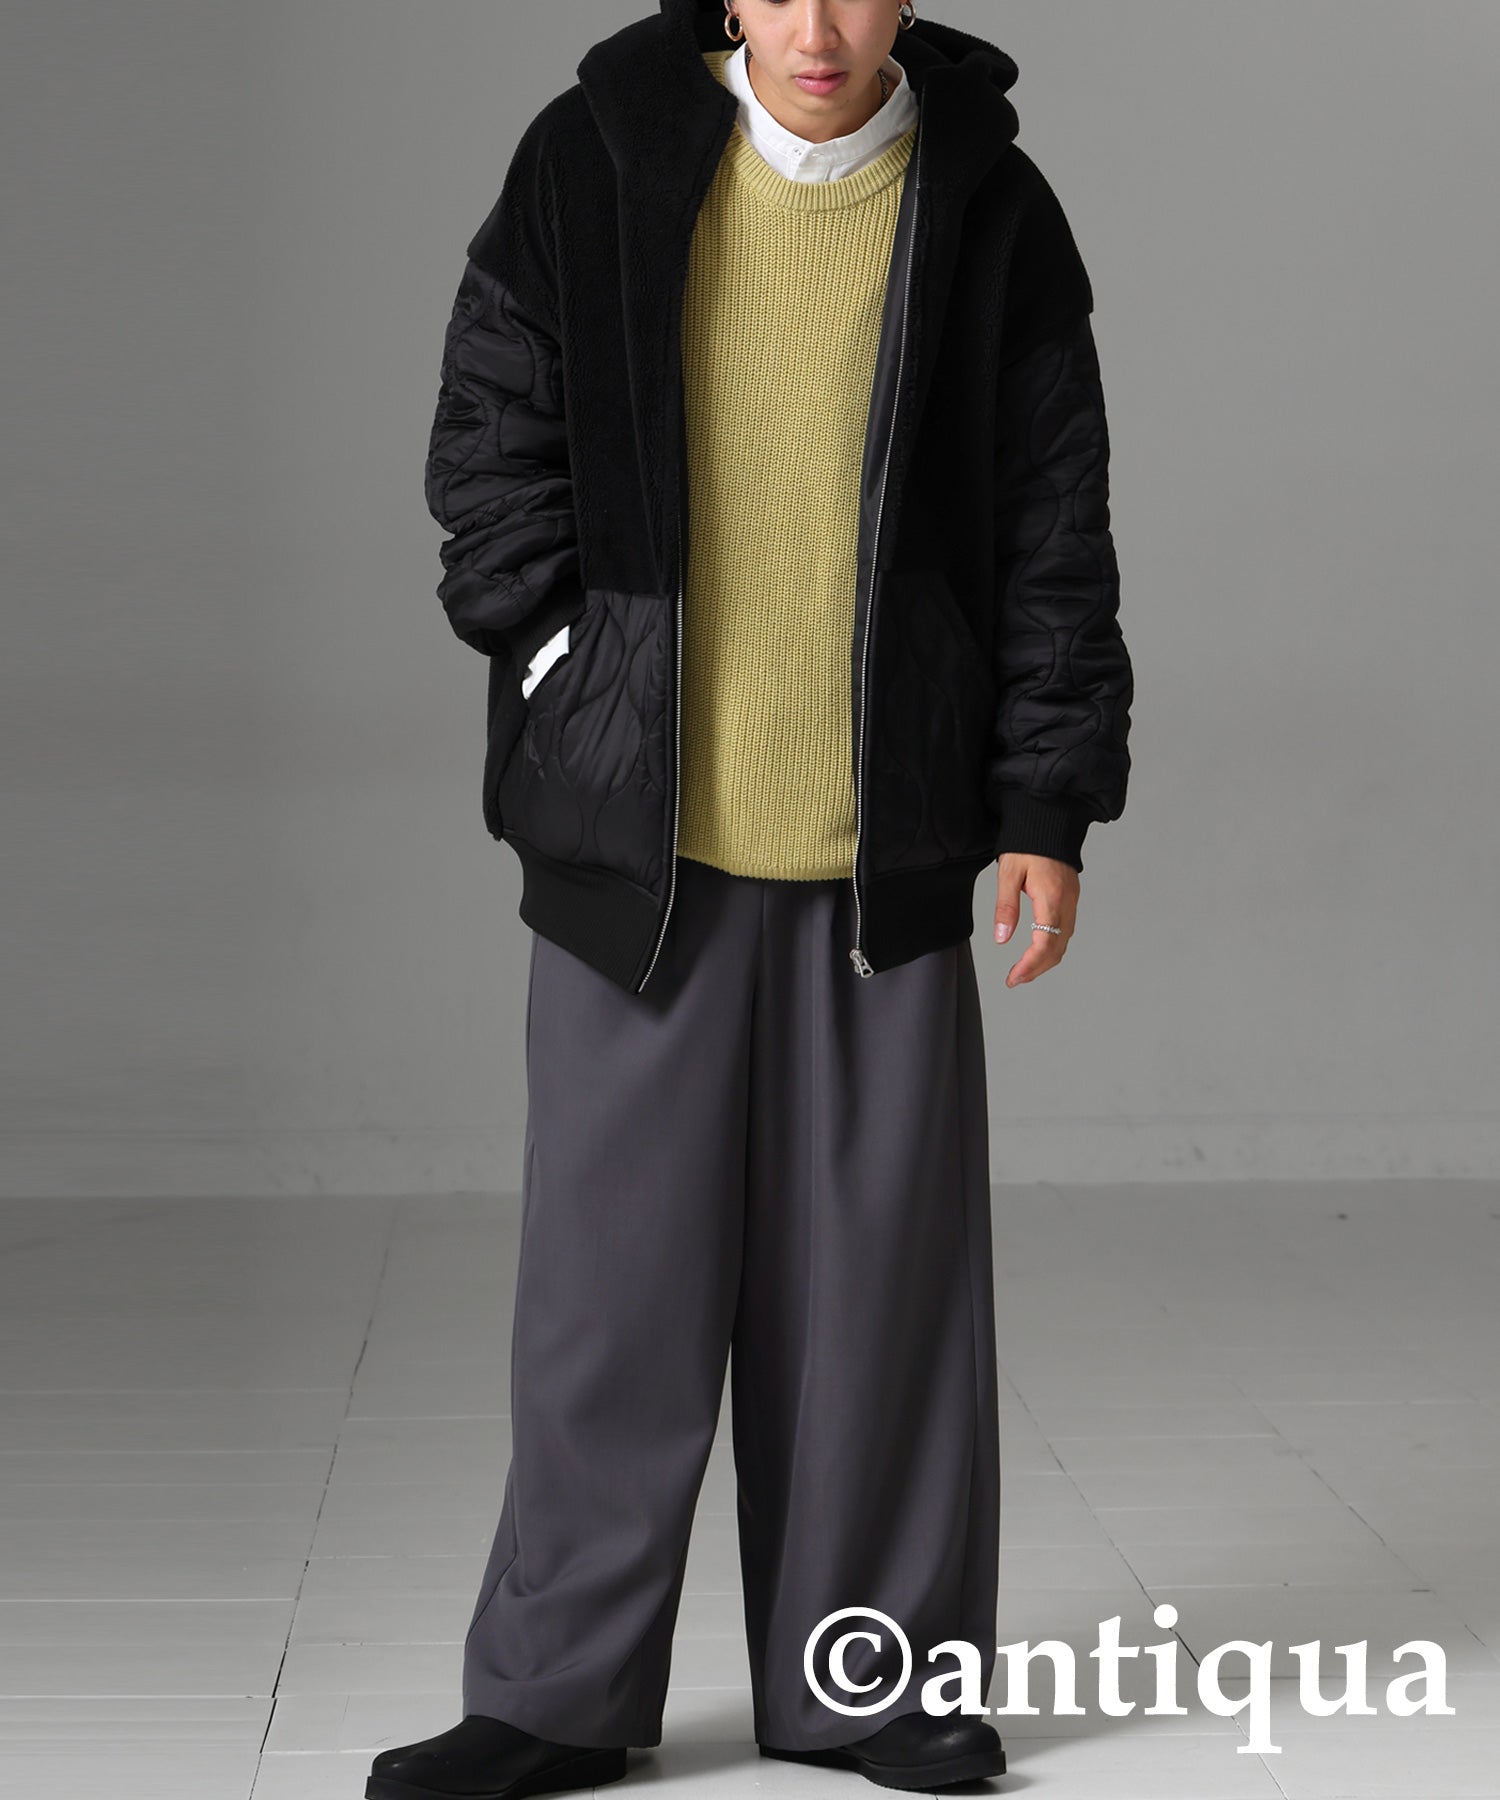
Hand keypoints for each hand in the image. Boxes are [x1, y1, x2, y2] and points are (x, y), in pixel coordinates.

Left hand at [992, 852, 1078, 987]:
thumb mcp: (1009, 873)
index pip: (1044, 944)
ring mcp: (1072, 901)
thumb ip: (1006, 907)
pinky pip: (1066, 930)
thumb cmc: (1027, 843)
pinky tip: (1038, 949)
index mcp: (1051, 898)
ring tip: (1024, 970)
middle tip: (1015, 979)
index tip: (1013, 978)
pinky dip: (1052, 946)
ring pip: (1064, 942)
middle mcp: (1067, 903)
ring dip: (1045, 960)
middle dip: (1036, 969)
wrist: (1050, 821)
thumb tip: (1001, 938)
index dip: (1029, 966)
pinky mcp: (1071, 897)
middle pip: (1057, 949)